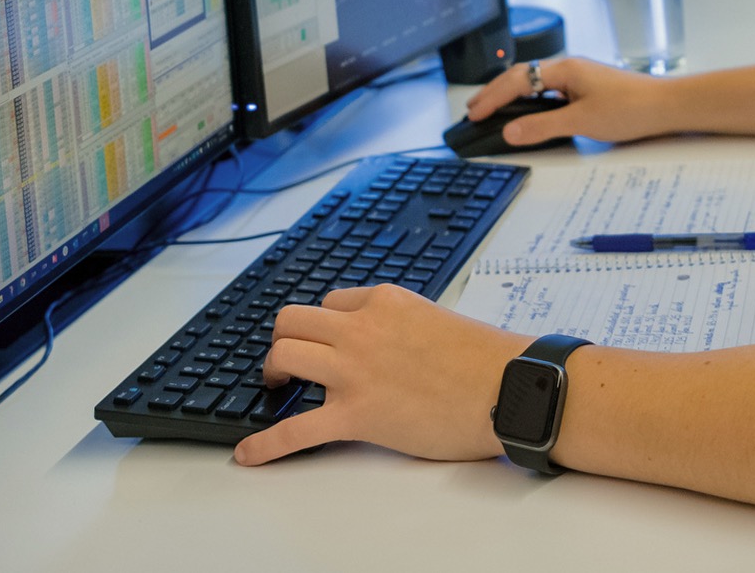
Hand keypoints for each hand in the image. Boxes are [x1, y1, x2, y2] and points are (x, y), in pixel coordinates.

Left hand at [232, 285, 532, 464]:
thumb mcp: (437, 318)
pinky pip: (296, 429)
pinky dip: (265, 444)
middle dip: (284, 337)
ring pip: (284, 355)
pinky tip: (248, 454)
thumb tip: (391, 341)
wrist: (506, 387)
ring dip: (272, 371)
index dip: (325, 323)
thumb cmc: (485, 359)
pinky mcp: (355, 414)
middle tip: (286, 359)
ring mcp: (354, 371)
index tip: (326, 339)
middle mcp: (361, 329)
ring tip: (273, 387)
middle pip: (293, 320)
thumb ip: (404, 323)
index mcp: (384, 301)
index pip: (332, 302)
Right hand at [462, 54, 678, 146]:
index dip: (492, 98)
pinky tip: (529, 113)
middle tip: (473, 110)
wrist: (668, 106)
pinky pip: (549, 91)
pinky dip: (531, 101)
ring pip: (535, 82)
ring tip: (493, 110)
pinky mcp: (588, 90)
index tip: (474, 114)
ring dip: (512, 96)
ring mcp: (579, 79)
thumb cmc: (633, 107)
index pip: (517, 80)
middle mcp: (569, 68)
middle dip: (495, 93)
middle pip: (522, 76)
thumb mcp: (582, 121)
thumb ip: (543, 127)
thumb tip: (510, 131)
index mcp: (565, 69)